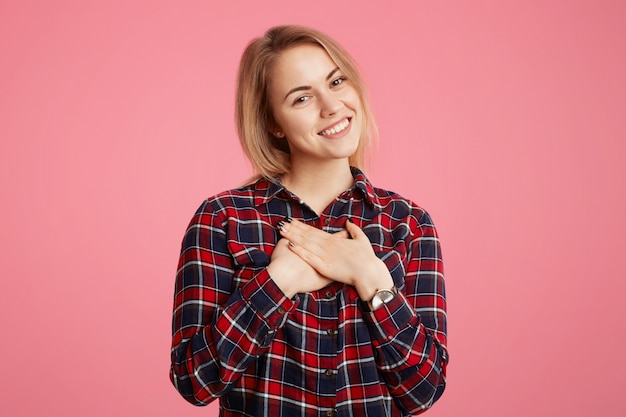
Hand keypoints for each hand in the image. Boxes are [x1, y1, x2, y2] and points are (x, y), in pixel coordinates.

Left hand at [277, 218, 392, 300]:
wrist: (368, 272)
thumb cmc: (366, 258)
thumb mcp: (362, 240)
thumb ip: (354, 230)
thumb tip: (348, 222)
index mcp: (334, 239)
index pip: (314, 231)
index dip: (302, 226)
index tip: (292, 221)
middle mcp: (327, 245)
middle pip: (306, 235)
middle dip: (293, 229)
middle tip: (281, 223)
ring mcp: (325, 255)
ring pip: (305, 244)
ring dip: (292, 236)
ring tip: (281, 230)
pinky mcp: (324, 266)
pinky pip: (308, 257)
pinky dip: (298, 251)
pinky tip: (289, 245)